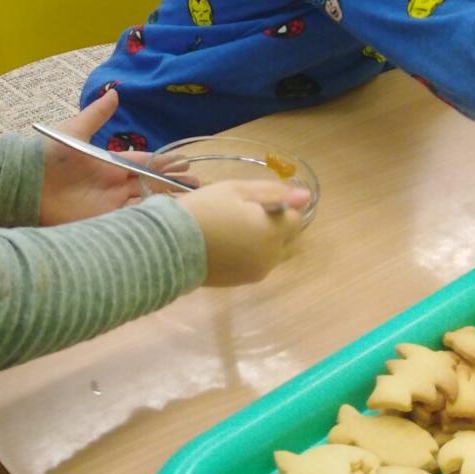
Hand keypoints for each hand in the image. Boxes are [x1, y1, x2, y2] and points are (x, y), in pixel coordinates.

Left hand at [38, 89, 183, 224]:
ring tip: (191, 206)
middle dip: (173, 185)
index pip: (144, 163)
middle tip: (198, 186)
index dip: (165, 163)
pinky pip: (127, 223)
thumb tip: (115, 93)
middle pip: (150, 185)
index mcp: (108, 164)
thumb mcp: (75, 131)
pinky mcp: (99, 222)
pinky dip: (146, 223)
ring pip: (144, 204)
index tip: (185, 162)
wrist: (24, 183)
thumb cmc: (47, 155)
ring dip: (166, 204)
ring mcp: (107, 205)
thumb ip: (95, 115)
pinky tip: (165, 224)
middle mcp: (112, 185)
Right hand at [179, 182, 308, 286]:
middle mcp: (270, 258)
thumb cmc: (204, 210)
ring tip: (230, 229)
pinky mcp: (240, 283)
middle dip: (273, 226)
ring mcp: (255, 273)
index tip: (257, 201)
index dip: (280, 206)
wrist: (168, 245)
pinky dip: (247, 254)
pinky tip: (225, 244)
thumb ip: (273, 192)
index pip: (295, 218)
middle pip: (286, 238)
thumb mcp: (237, 190)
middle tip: (243, 213)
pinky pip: (255, 265)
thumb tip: (305, 196)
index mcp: (272, 233)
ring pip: (271, 253)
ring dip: (260, 241)